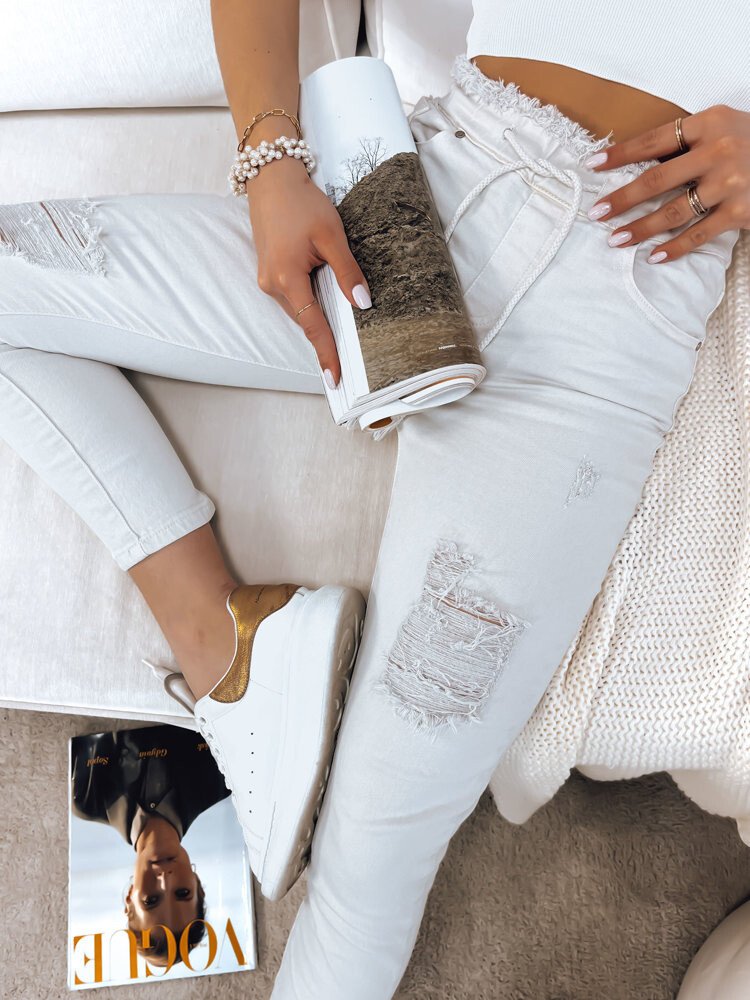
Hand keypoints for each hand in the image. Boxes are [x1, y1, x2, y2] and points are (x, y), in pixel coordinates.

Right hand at [248, 156, 371, 386]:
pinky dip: (310, 305)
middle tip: (348, 363)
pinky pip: (294, 298)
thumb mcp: (332, 236)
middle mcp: (271, 284)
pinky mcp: (269, 273)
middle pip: (305, 320)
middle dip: (325, 339)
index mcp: (287, 278)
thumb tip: (363, 303)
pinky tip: (326, 305)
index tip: (335, 378)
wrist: (271, 180)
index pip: (313, 325)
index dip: (326, 352)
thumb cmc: (302, 203)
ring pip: (299, 310)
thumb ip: (347, 271)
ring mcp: (267, 280)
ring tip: (340, 337)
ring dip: (319, 319)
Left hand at [583, 104, 749, 261]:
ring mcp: (730, 183)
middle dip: (622, 199)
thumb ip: (690, 141)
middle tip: (596, 212)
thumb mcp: (726, 127)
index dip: (620, 154)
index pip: (654, 140)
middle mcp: (718, 150)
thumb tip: (641, 164)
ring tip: (616, 239)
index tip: (593, 165)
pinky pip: (699, 234)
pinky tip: (654, 256)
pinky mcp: (741, 211)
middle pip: (656, 180)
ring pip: (672, 212)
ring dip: (640, 229)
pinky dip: (675, 248)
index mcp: (710, 123)